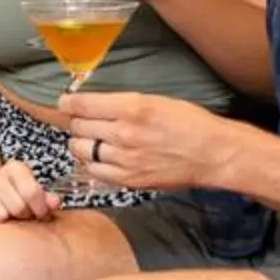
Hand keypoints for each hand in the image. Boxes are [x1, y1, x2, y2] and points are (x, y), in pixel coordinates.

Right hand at [0, 157, 59, 225]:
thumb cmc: (14, 191)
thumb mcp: (31, 189)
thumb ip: (46, 197)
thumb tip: (55, 202)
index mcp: (15, 168)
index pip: (31, 191)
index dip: (39, 208)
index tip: (39, 214)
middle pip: (16, 207)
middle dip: (22, 216)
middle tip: (22, 217)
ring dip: (6, 223)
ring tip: (8, 218)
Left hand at [55, 91, 236, 193]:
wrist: (213, 154)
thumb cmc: (190, 123)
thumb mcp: (156, 100)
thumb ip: (122, 103)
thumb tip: (92, 105)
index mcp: (132, 107)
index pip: (81, 105)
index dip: (68, 103)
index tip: (65, 104)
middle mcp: (123, 133)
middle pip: (78, 127)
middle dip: (79, 123)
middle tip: (87, 122)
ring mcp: (124, 159)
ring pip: (81, 149)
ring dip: (83, 143)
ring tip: (96, 141)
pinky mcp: (128, 179)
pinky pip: (94, 171)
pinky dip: (94, 163)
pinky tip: (105, 158)